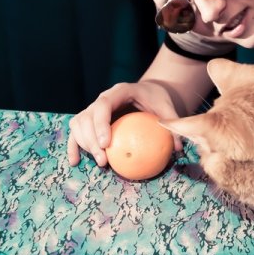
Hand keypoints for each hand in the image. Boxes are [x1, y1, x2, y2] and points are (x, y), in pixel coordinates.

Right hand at [67, 81, 182, 167]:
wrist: (149, 91)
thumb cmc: (158, 99)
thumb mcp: (167, 107)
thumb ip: (171, 124)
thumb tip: (179, 148)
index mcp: (119, 91)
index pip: (103, 104)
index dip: (101, 124)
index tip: (107, 144)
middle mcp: (103, 98)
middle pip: (87, 116)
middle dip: (92, 140)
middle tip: (104, 160)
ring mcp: (94, 108)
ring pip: (79, 124)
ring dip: (84, 144)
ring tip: (101, 163)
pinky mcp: (91, 119)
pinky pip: (77, 131)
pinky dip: (74, 145)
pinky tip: (76, 162)